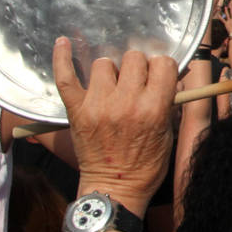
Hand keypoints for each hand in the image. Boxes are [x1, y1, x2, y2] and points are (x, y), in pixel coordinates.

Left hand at [53, 38, 177, 207]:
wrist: (115, 189)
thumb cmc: (146, 165)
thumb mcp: (168, 133)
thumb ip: (168, 101)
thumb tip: (169, 74)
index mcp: (153, 108)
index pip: (162, 63)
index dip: (162, 68)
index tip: (158, 76)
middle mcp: (126, 103)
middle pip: (134, 58)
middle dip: (137, 68)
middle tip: (134, 84)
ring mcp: (98, 105)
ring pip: (104, 63)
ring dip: (110, 72)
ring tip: (111, 87)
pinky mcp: (77, 110)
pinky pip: (65, 76)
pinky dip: (63, 58)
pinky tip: (64, 42)